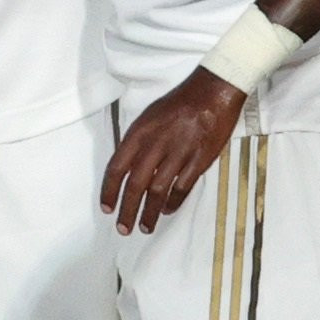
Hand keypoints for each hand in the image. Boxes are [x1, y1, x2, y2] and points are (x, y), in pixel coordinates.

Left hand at [102, 68, 246, 234]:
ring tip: (144, 227)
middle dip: (127, 209)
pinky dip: (173, 202)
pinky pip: (182, 186)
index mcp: (139, 132)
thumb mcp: (149, 116)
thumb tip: (128, 167)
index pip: (117, 167)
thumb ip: (137, 141)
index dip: (110, 190)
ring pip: (158, 190)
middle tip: (123, 229)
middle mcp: (155, 144)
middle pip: (135, 184)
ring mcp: (178, 153)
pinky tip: (166, 211)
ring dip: (149, 212)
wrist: (212, 90)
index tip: (106, 208)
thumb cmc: (179, 103)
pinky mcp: (199, 159)